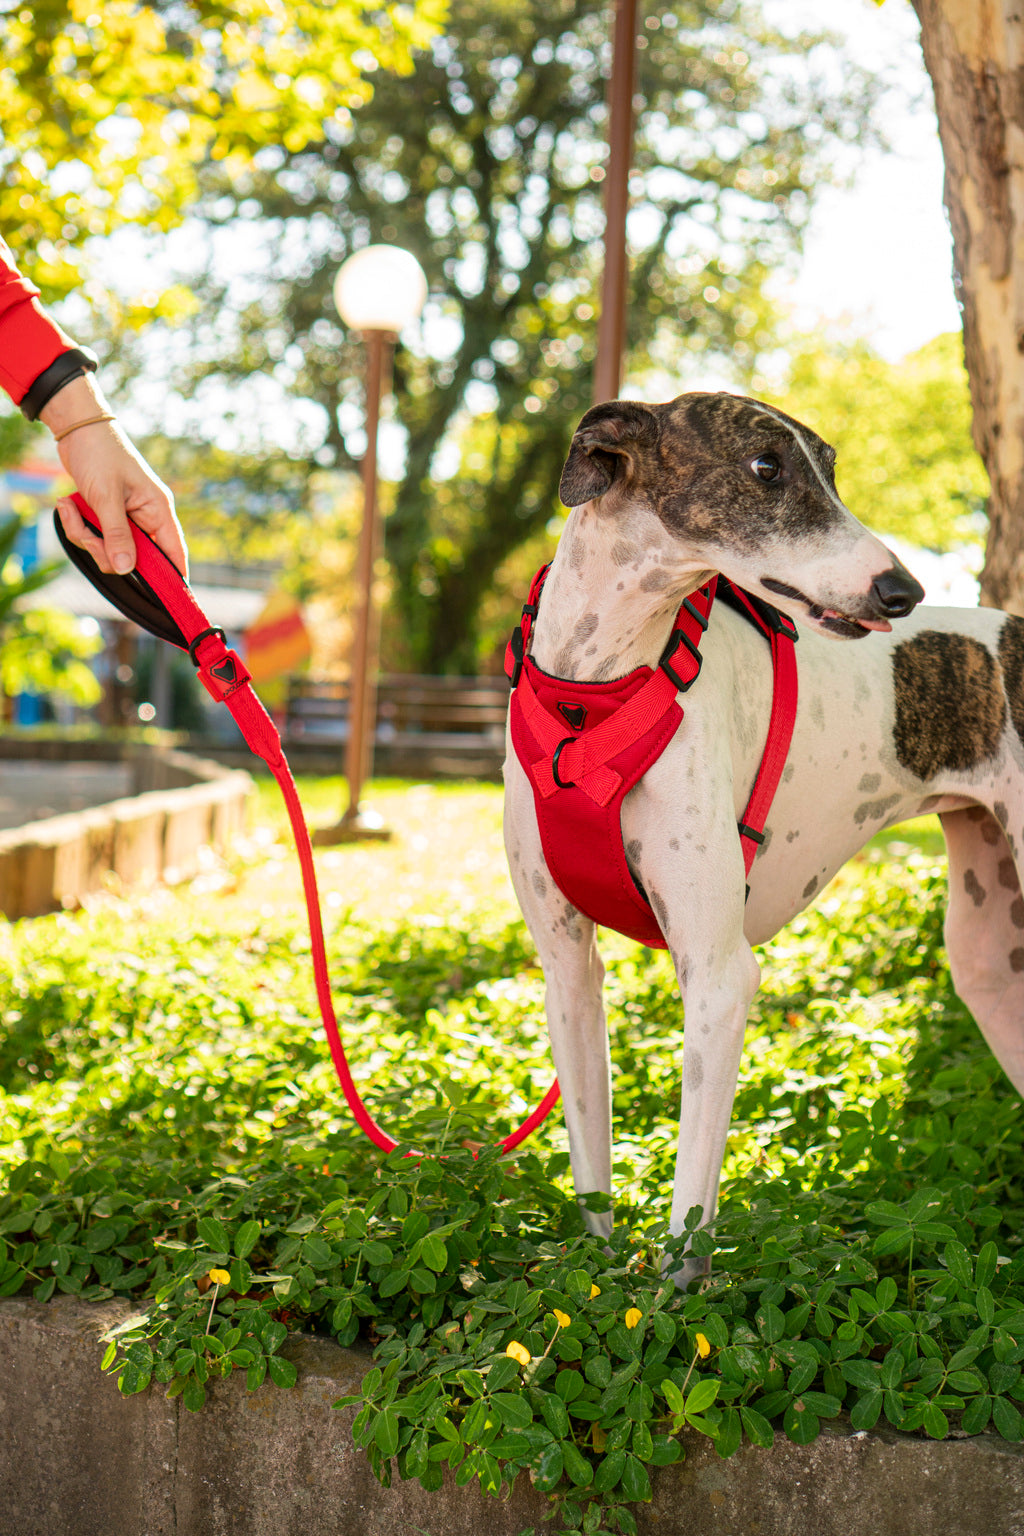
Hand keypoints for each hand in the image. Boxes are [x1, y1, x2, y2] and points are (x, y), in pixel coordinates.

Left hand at [43, 375, 187, 577]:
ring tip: (70, 509)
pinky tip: (67, 505)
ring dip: (86, 537)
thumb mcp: (106, 496)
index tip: (165, 602)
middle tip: (87, 534)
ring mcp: (126, 519)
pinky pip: (96, 537)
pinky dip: (78, 526)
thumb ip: (116, 535)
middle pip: (135, 559)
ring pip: (110, 550)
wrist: (77, 430)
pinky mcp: (108, 517)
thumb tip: (124, 569)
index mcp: (159, 511)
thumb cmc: (100, 454)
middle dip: (105, 551)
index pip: (175, 555)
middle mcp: (147, 518)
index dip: (172, 580)